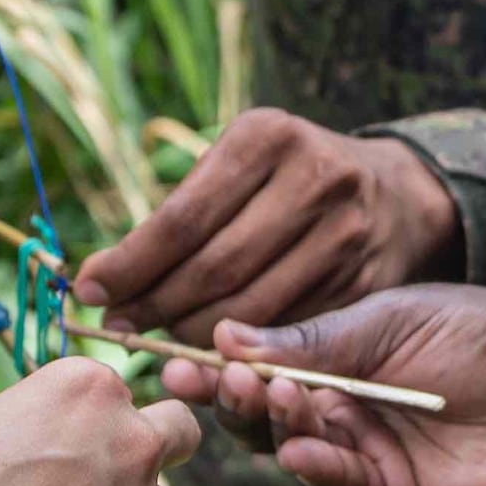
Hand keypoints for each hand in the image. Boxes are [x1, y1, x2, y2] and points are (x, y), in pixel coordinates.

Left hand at [73, 111, 463, 336]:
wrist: (397, 192)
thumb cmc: (290, 177)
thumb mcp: (243, 161)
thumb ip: (185, 208)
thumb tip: (105, 278)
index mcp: (268, 137)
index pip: (182, 218)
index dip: (130, 264)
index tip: (88, 290)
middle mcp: (314, 179)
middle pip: (213, 267)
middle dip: (154, 304)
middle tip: (117, 325)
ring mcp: (346, 233)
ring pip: (248, 308)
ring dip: (190, 335)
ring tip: (156, 337)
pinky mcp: (365, 283)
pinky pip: (285, 331)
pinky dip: (239, 348)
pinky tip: (210, 348)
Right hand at [163, 288, 485, 485]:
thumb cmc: (485, 334)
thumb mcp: (390, 321)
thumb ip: (312, 339)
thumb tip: (225, 337)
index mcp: (339, 361)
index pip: (262, 368)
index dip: (219, 366)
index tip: (175, 353)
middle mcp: (346, 411)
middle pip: (266, 415)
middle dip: (233, 398)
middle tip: (214, 379)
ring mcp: (369, 457)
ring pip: (296, 450)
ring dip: (274, 424)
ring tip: (269, 394)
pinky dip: (316, 467)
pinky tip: (301, 448)